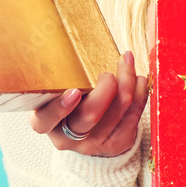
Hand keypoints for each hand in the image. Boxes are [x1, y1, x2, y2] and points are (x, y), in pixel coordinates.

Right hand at [29, 50, 148, 157]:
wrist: (89, 137)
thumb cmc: (69, 105)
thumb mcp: (55, 96)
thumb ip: (61, 80)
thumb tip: (76, 43)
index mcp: (46, 124)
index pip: (45, 120)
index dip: (60, 107)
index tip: (75, 91)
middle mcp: (68, 137)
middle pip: (90, 114)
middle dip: (106, 88)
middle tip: (108, 73)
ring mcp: (93, 143)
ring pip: (118, 110)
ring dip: (128, 80)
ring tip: (127, 63)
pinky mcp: (116, 143)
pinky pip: (134, 115)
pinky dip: (139, 92)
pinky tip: (138, 79)